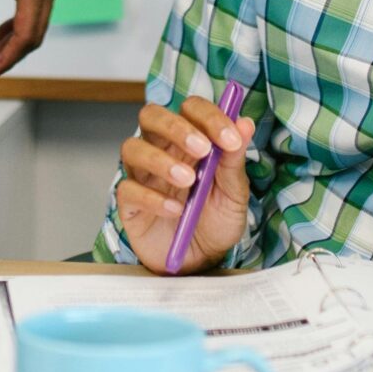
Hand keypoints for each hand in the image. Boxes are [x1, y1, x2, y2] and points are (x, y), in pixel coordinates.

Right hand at [114, 97, 253, 275]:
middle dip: (176, 127)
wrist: (202, 262)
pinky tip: (175, 211)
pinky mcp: (130, 203)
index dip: (210, 117)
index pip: (191, 109)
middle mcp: (162, 150)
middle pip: (152, 116)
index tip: (230, 138)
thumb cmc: (216, 222)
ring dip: (161, 160)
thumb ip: (235, 160)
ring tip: (187, 181)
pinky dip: (152, 198)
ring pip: (132, 148)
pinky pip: (128, 189)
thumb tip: (244, 123)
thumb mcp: (234, 193)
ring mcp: (143, 175)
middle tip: (202, 149)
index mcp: (190, 141)